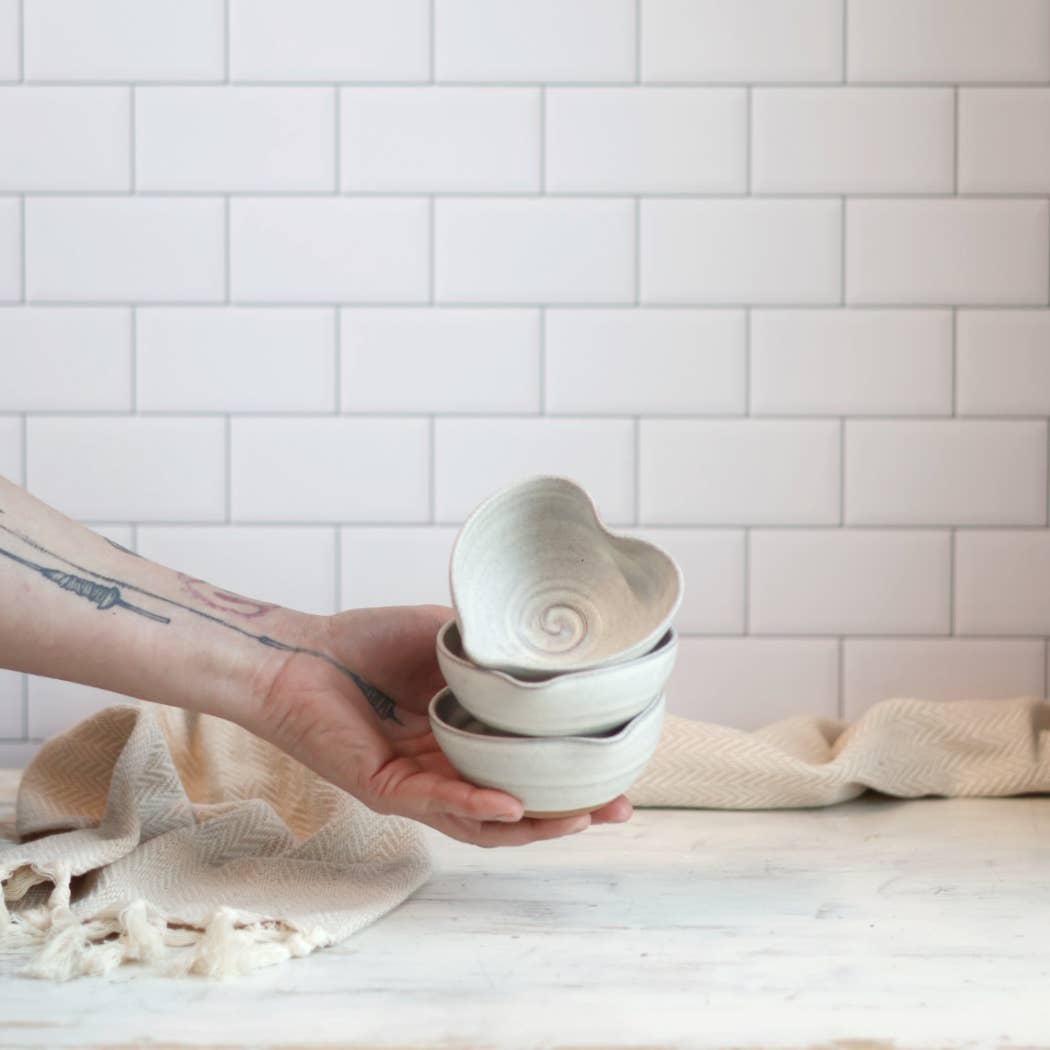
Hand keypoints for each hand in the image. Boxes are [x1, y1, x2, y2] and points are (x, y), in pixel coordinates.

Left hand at [253, 604, 632, 845]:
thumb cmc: (367, 644)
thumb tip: (546, 638)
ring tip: (582, 818)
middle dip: (570, 811)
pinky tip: (513, 805)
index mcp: (463, 738)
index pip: (527, 766)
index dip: (572, 771)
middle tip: (619, 807)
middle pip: (517, 806)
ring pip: (484, 822)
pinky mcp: (386, 787)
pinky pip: (437, 803)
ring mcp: (418, 784)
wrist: (299, 654)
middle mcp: (446, 769)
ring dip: (535, 824)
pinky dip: (476, 805)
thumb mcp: (444, 638)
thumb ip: (489, 648)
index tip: (620, 762)